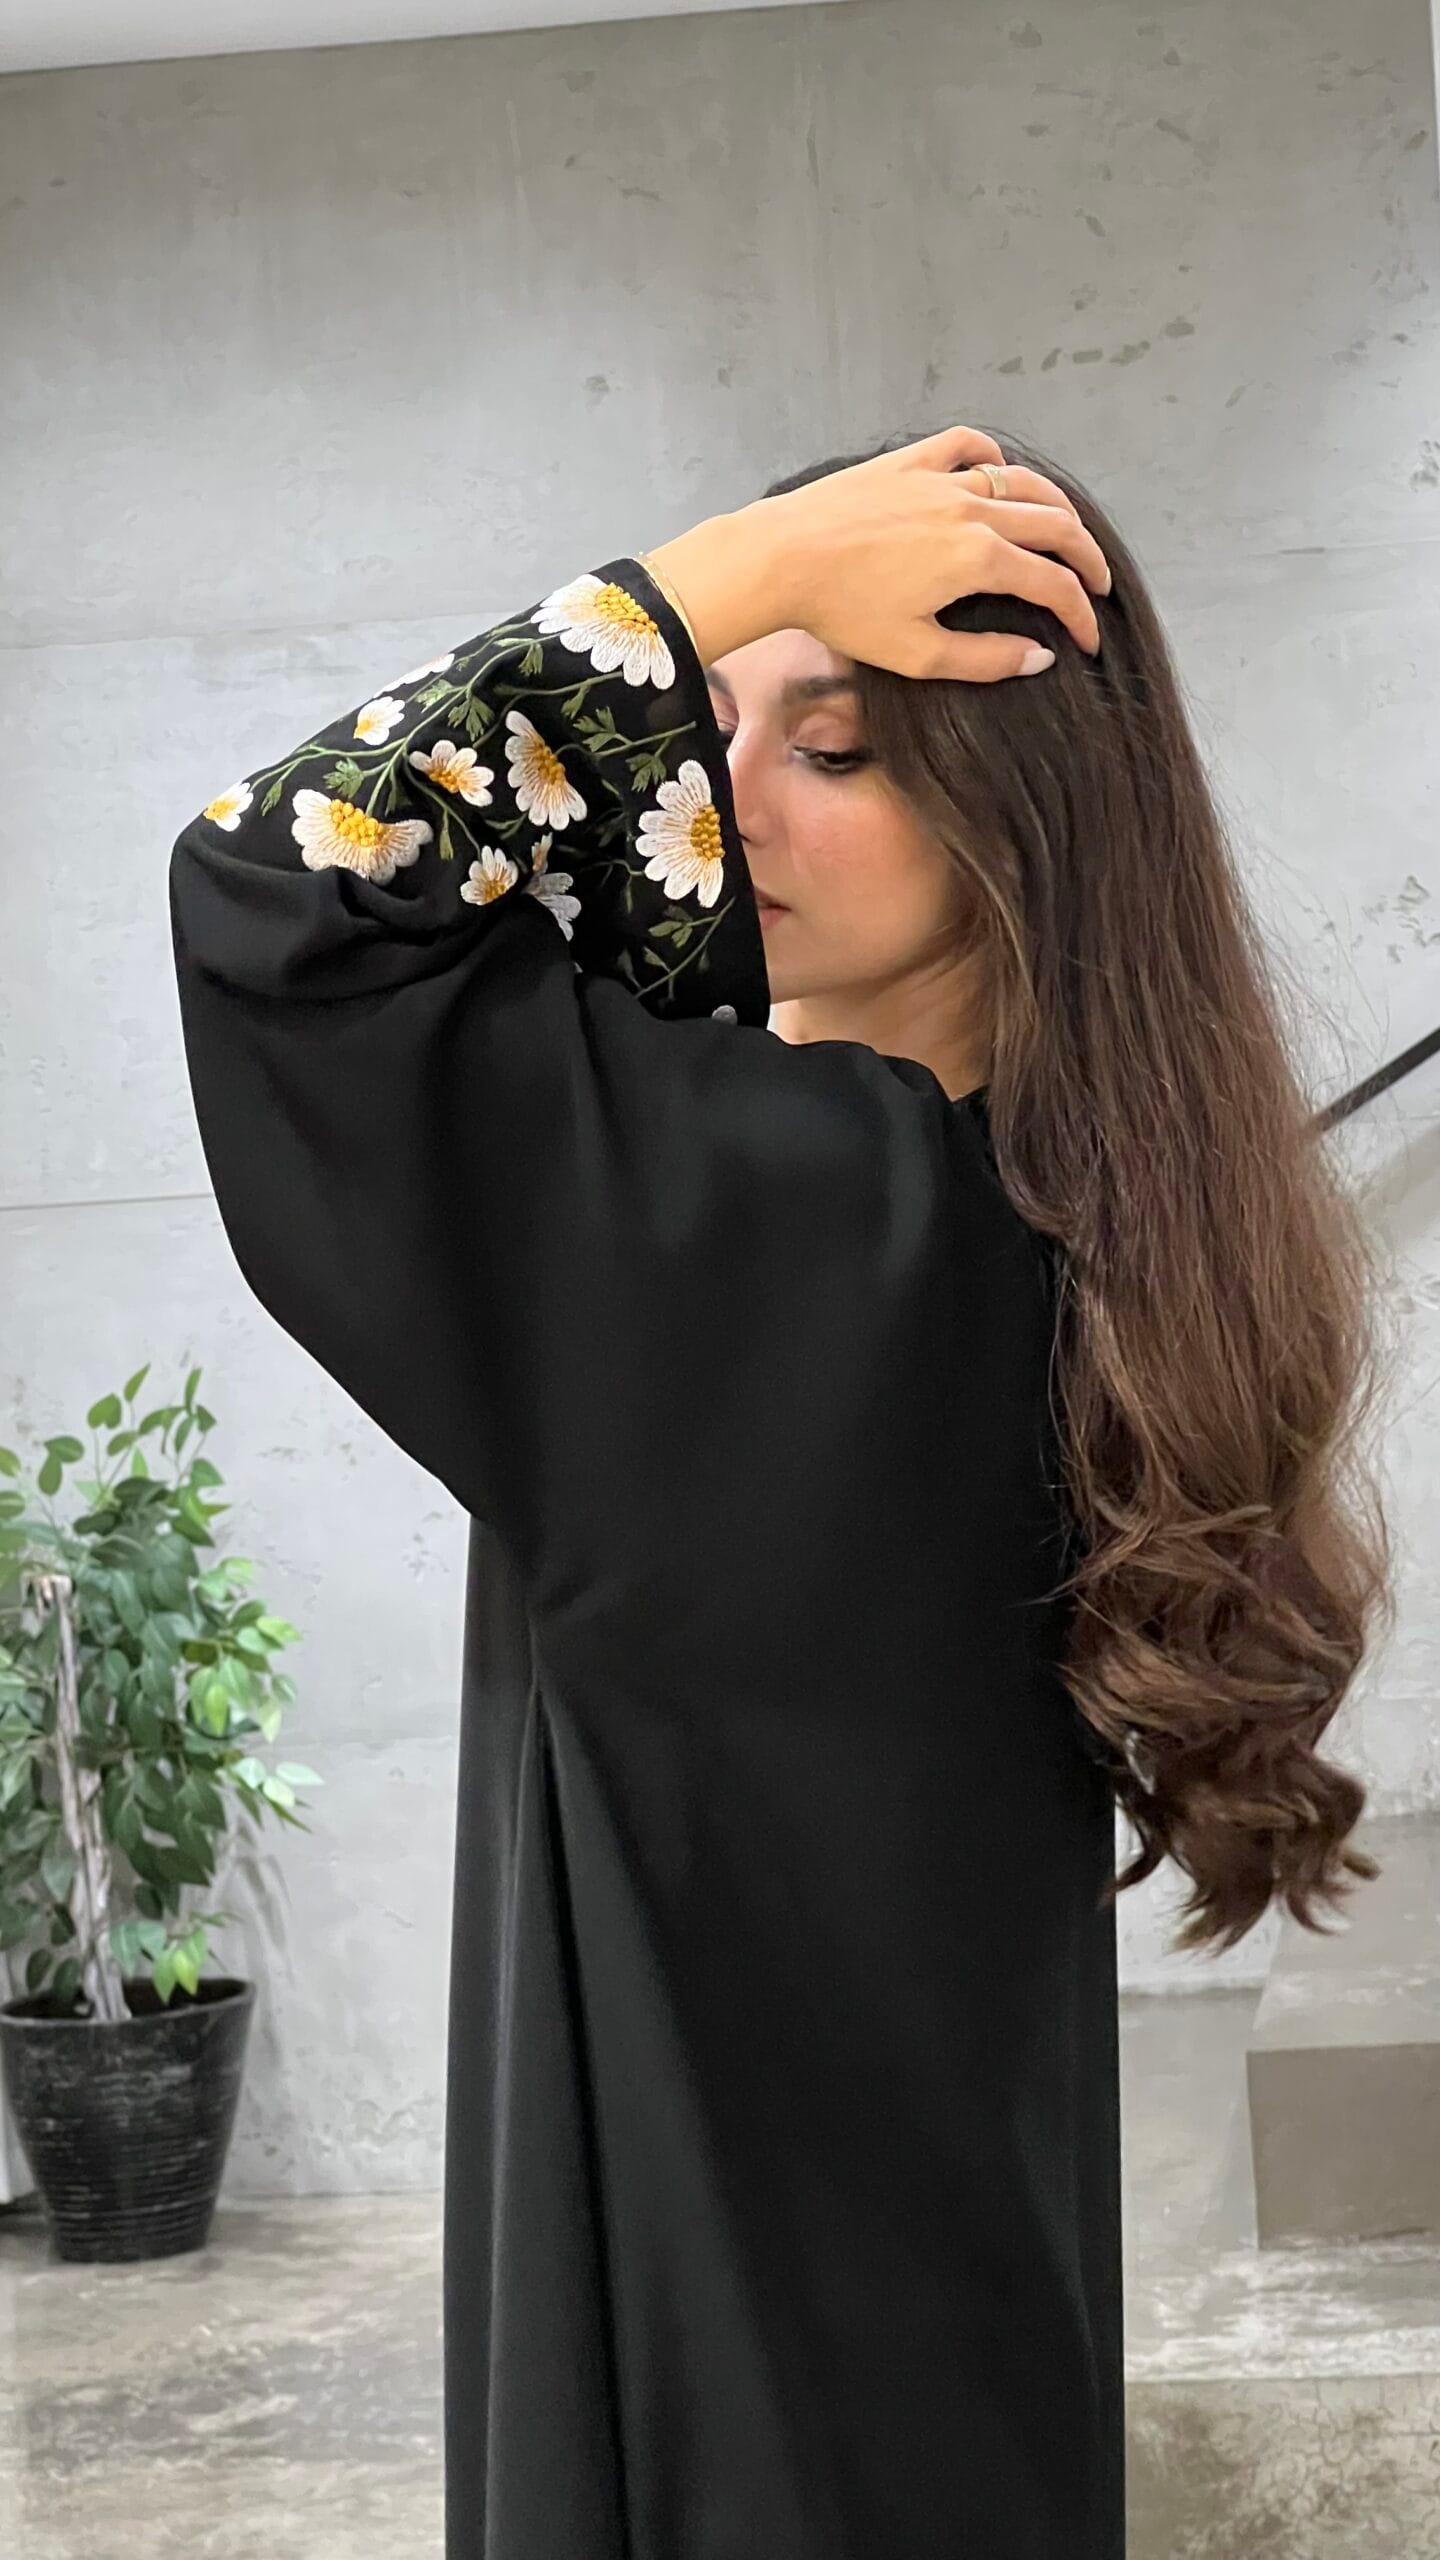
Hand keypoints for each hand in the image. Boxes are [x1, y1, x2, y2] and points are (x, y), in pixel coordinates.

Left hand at [649, 424, 1109, 683]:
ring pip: (1021, 481)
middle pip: (1054, 524)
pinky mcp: (908, 462)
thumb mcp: (918, 654)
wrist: (782, 558)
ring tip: (1065, 530)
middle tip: (1097, 582)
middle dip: (1087, 556)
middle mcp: (972, 510)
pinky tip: (997, 472)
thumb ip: (985, 659)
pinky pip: (966, 445)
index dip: (1080, 614)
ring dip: (1054, 506)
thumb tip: (1039, 656)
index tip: (1088, 638)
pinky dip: (993, 457)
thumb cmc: (844, 613)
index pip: (1053, 585)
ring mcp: (941, 479)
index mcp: (980, 559)